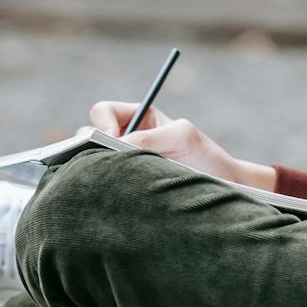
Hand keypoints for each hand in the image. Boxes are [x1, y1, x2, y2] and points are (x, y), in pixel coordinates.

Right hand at [85, 101, 275, 189]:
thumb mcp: (181, 138)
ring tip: (112, 180)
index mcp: (138, 118)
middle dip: (90, 148)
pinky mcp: (123, 186)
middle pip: (88, 135)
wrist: (219, 190)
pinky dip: (104, 187)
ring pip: (90, 162)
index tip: (113, 141)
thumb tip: (117, 144)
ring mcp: (123, 163)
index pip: (103, 111)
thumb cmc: (204, 157)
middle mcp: (126, 138)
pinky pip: (101, 184)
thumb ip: (150, 136)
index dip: (102, 124)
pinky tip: (116, 195)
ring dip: (97, 169)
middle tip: (106, 163)